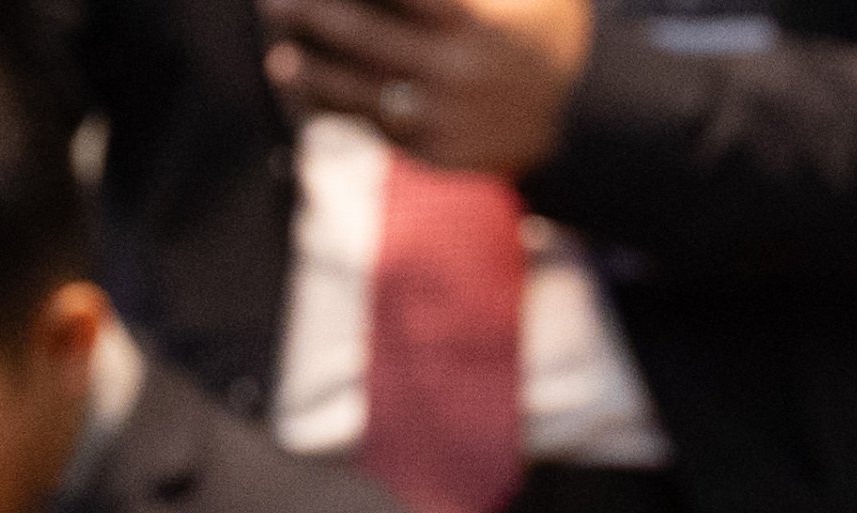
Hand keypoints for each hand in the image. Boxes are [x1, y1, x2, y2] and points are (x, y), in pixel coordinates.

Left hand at [265, 0, 590, 179]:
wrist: (583, 120)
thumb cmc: (542, 32)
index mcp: (477, 24)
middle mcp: (459, 73)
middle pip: (365, 37)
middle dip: (314, 14)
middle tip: (273, 2)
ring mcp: (446, 118)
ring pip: (360, 93)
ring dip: (313, 75)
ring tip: (283, 59)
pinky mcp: (437, 154)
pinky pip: (376, 130)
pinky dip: (339, 111)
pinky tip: (312, 93)